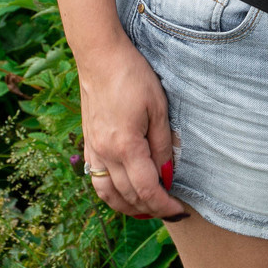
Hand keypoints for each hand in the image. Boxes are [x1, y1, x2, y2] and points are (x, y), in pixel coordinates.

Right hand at [76, 37, 184, 219]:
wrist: (100, 57)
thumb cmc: (132, 76)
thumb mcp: (158, 107)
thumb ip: (163, 146)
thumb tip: (166, 176)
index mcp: (125, 146)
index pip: (146, 190)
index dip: (164, 206)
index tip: (179, 210)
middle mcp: (105, 153)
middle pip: (128, 197)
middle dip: (151, 209)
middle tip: (170, 210)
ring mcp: (93, 150)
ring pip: (107, 195)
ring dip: (128, 207)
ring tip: (148, 209)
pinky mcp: (88, 143)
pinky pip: (96, 180)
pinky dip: (111, 194)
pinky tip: (124, 193)